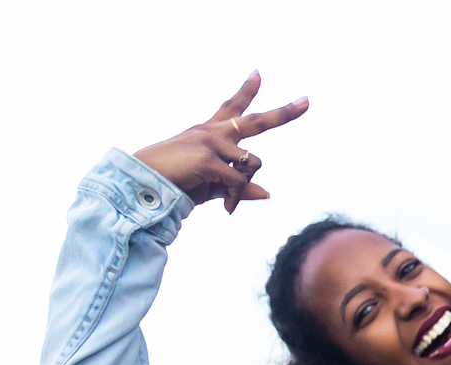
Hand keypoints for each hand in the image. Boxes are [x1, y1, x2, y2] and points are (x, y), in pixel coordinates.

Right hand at [132, 72, 308, 213]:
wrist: (144, 185)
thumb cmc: (176, 184)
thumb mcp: (213, 186)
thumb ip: (238, 187)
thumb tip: (267, 193)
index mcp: (210, 132)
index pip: (231, 107)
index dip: (246, 91)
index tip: (258, 73)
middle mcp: (212, 132)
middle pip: (256, 121)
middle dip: (284, 113)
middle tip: (307, 102)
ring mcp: (210, 142)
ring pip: (252, 163)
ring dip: (244, 186)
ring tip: (227, 201)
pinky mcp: (207, 158)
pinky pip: (239, 181)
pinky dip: (236, 196)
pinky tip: (225, 206)